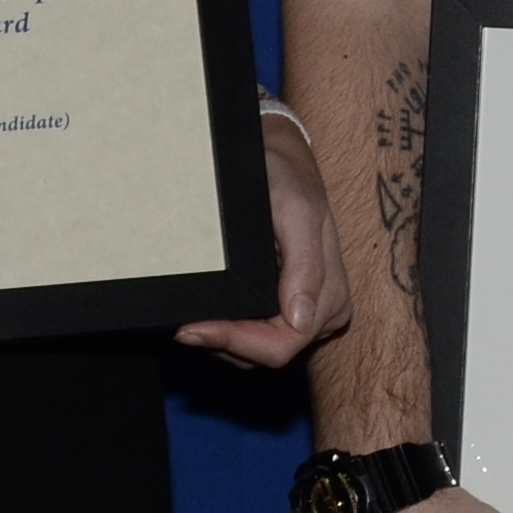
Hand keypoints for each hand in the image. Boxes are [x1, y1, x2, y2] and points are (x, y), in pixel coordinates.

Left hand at [179, 108, 351, 368]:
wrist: (279, 159)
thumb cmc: (286, 178)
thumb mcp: (295, 210)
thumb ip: (304, 265)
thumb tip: (301, 318)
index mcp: (330, 295)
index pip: (282, 345)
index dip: (237, 342)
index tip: (194, 328)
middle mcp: (322, 311)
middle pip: (267, 354)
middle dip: (224, 342)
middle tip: (182, 324)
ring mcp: (304, 312)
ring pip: (257, 351)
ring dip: (222, 339)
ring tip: (191, 316)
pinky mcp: (285, 308)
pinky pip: (255, 336)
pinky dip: (228, 329)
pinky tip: (209, 311)